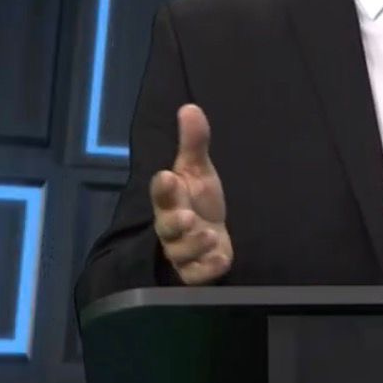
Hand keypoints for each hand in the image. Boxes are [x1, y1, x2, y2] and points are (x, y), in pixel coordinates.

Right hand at [150, 104, 233, 284]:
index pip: (161, 192)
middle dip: (175, 222)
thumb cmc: (199, 200)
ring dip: (194, 244)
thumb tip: (190, 107)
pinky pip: (196, 275)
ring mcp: (182, 251)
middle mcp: (171, 227)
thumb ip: (194, 142)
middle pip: (166, 227)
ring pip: (180, 252)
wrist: (211, 235)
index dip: (163, 187)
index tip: (168, 176)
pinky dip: (207, 268)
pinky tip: (220, 258)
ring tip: (208, 235)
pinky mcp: (196, 271)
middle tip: (187, 217)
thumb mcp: (198, 170)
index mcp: (170, 199)